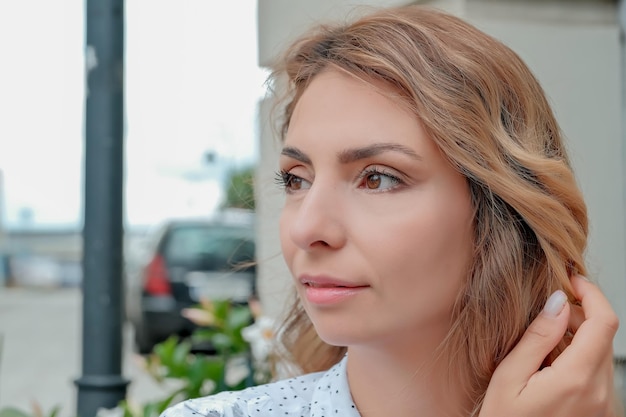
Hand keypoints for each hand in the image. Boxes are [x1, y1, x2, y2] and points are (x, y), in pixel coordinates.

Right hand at [480, 275, 620, 416]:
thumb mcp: (510, 376)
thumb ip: (537, 337)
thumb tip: (558, 301)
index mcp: (577, 379)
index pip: (603, 322)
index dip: (591, 293)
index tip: (572, 279)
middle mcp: (599, 392)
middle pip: (604, 334)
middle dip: (581, 312)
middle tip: (549, 307)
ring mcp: (602, 403)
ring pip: (602, 352)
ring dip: (580, 334)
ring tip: (545, 337)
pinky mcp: (599, 410)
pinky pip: (598, 371)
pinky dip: (580, 355)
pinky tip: (551, 361)